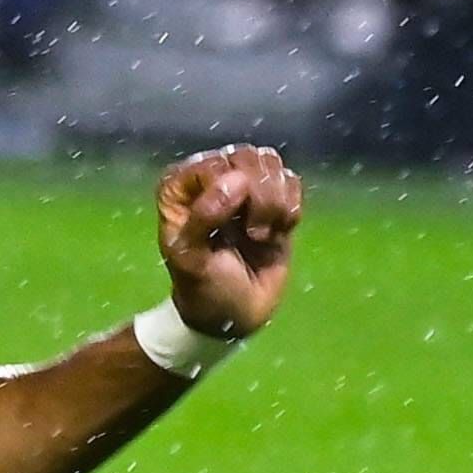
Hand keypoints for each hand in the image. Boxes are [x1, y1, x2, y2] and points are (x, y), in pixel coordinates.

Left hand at [155, 144, 301, 337]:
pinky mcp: (272, 198)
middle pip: (247, 158)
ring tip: (265, 234)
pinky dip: (291, 206)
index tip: (234, 227)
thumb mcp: (192, 260)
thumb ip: (204, 217)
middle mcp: (210, 177)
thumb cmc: (203, 287)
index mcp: (180, 186)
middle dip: (260, 197)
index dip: (231, 192)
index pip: (214, 164)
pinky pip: (291, 180)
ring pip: (271, 164)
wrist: (235, 314)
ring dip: (276, 202)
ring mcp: (243, 185)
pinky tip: (280, 230)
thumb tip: (236, 180)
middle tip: (255, 234)